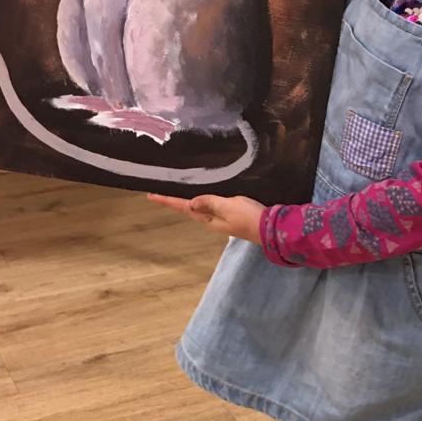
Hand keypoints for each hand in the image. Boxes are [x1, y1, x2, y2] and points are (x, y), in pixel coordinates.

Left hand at [146, 192, 264, 243]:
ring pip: (199, 207)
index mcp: (209, 219)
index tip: (150, 195)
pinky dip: (203, 199)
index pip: (184, 207)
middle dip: (174, 200)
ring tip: (175, 192)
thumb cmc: (249, 217)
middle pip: (189, 208)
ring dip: (187, 200)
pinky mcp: (232, 214)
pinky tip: (203, 195)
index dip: (167, 201)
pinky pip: (211, 205)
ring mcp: (222, 218)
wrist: (271, 228)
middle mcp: (212, 220)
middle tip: (159, 192)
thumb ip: (209, 203)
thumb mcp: (228, 206)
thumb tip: (189, 203)